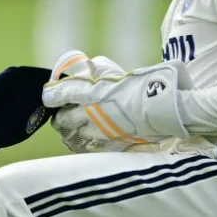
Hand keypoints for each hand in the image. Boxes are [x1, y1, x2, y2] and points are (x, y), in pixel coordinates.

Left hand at [42, 60, 192, 150]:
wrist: (168, 108)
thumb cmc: (152, 84)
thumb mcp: (125, 73)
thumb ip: (107, 73)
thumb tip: (96, 69)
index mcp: (95, 90)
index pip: (62, 93)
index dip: (51, 96)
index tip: (47, 97)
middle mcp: (95, 111)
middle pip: (65, 119)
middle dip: (60, 118)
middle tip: (60, 117)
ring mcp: (104, 130)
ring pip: (78, 135)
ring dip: (73, 133)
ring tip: (74, 131)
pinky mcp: (115, 142)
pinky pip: (94, 147)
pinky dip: (88, 145)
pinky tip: (89, 142)